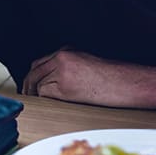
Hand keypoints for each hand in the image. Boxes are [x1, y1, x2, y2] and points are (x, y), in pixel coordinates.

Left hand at [22, 49, 155, 108]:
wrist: (126, 83)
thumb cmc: (112, 78)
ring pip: (37, 83)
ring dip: (37, 94)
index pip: (40, 62)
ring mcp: (61, 71)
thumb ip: (69, 67)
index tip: (32, 85)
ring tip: (39, 102)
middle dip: (30, 85)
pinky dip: (44, 100)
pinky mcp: (64, 86)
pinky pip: (44, 94)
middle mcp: (61, 57)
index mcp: (67, 50)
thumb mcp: (87, 65)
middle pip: (34, 71)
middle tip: (29, 96)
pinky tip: (49, 104)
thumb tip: (52, 80)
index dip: (34, 76)